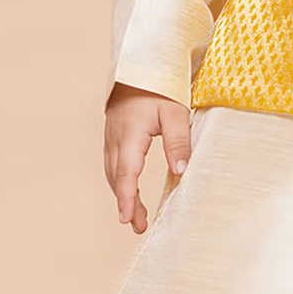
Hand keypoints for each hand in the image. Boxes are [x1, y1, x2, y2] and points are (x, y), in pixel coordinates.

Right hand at [104, 83, 191, 233]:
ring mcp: (111, 138)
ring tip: (135, 217)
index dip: (127, 198)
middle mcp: (115, 139)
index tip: (127, 219)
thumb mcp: (175, 112)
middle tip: (138, 226)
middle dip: (126, 203)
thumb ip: (178, 141)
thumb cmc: (159, 87)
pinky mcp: (113, 137)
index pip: (127, 173)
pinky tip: (130, 193)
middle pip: (118, 178)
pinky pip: (114, 165)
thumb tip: (181, 171)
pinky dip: (120, 182)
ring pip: (113, 173)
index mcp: (130, 135)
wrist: (138, 66)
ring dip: (123, 195)